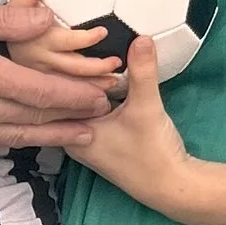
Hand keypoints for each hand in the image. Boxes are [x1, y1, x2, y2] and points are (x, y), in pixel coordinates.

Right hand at [0, 0, 112, 151]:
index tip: (101, 95)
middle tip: (103, 119)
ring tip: (79, 137)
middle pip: (35, 121)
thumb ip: (4, 19)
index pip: (41, 92)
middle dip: (72, 119)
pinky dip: (14, 140)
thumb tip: (46, 18)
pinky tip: (27, 137)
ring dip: (50, 137)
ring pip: (15, 138)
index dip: (76, 96)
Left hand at [72, 37, 204, 217]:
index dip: (56, 66)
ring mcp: (86, 140)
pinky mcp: (101, 140)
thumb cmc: (152, 153)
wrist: (171, 187)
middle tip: (70, 39)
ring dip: (82, 83)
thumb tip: (141, 37)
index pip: (53, 93)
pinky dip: (93, 95)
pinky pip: (88, 111)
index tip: (60, 39)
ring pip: (76, 104)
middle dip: (68, 71)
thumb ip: (142, 72)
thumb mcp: (147, 107)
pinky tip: (103, 80)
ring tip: (83, 52)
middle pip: (62, 98)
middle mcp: (72, 137)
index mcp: (71, 131)